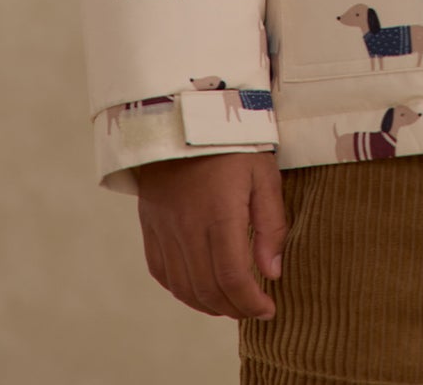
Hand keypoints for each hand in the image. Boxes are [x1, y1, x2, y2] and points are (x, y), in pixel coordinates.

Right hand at [135, 151, 288, 318]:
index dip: (251, 303)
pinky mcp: (150, 223)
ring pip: (183, 287)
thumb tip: (272, 273)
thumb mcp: (264, 172)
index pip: (232, 278)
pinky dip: (181, 289)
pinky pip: (161, 271)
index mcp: (220, 214)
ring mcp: (164, 228)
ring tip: (231, 303)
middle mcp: (187, 227)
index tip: (268, 309)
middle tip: (253, 309)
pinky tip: (199, 287)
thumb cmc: (231, 140)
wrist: (182, 113)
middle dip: (233, 309)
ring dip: (208, 304)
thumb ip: (271, 224)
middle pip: (207, 290)